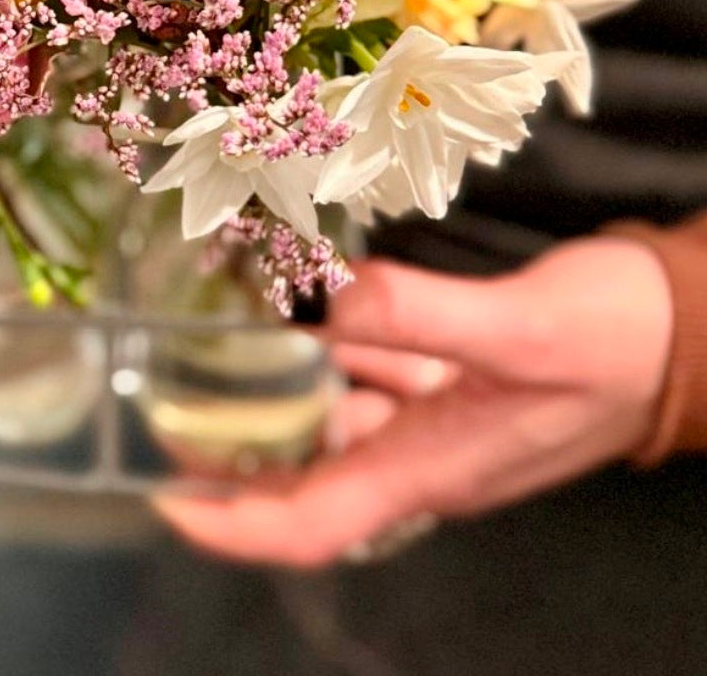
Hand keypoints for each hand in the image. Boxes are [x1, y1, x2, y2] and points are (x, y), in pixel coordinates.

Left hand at [155, 238, 672, 567]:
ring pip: (332, 406)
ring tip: (210, 322)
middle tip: (161, 380)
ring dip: (278, 375)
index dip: (231, 523)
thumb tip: (329, 303)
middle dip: (233, 435)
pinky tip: (300, 292)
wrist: (682, 328)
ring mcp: (435, 413)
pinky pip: (372, 364)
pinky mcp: (448, 373)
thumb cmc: (613, 340)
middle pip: (304, 466)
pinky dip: (332, 338)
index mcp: (432, 467)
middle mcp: (421, 451)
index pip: (310, 522)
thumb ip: (424, 317)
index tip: (163, 494)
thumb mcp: (520, 329)